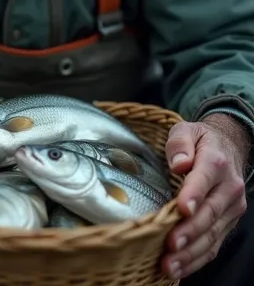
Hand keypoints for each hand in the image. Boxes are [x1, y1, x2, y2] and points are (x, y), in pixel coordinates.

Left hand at [161, 114, 248, 279]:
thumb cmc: (200, 141)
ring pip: (212, 234)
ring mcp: (231, 208)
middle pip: (209, 212)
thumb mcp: (186, 130)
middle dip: (189, 232)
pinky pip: (214, 244)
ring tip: (169, 265)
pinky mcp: (228, 223)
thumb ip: (179, 143)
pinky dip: (197, 260)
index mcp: (216, 161)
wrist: (228, 148)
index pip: (205, 178)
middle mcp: (229, 187)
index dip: (193, 194)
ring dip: (191, 253)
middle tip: (169, 244)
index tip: (181, 209)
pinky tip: (178, 270)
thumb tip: (179, 164)